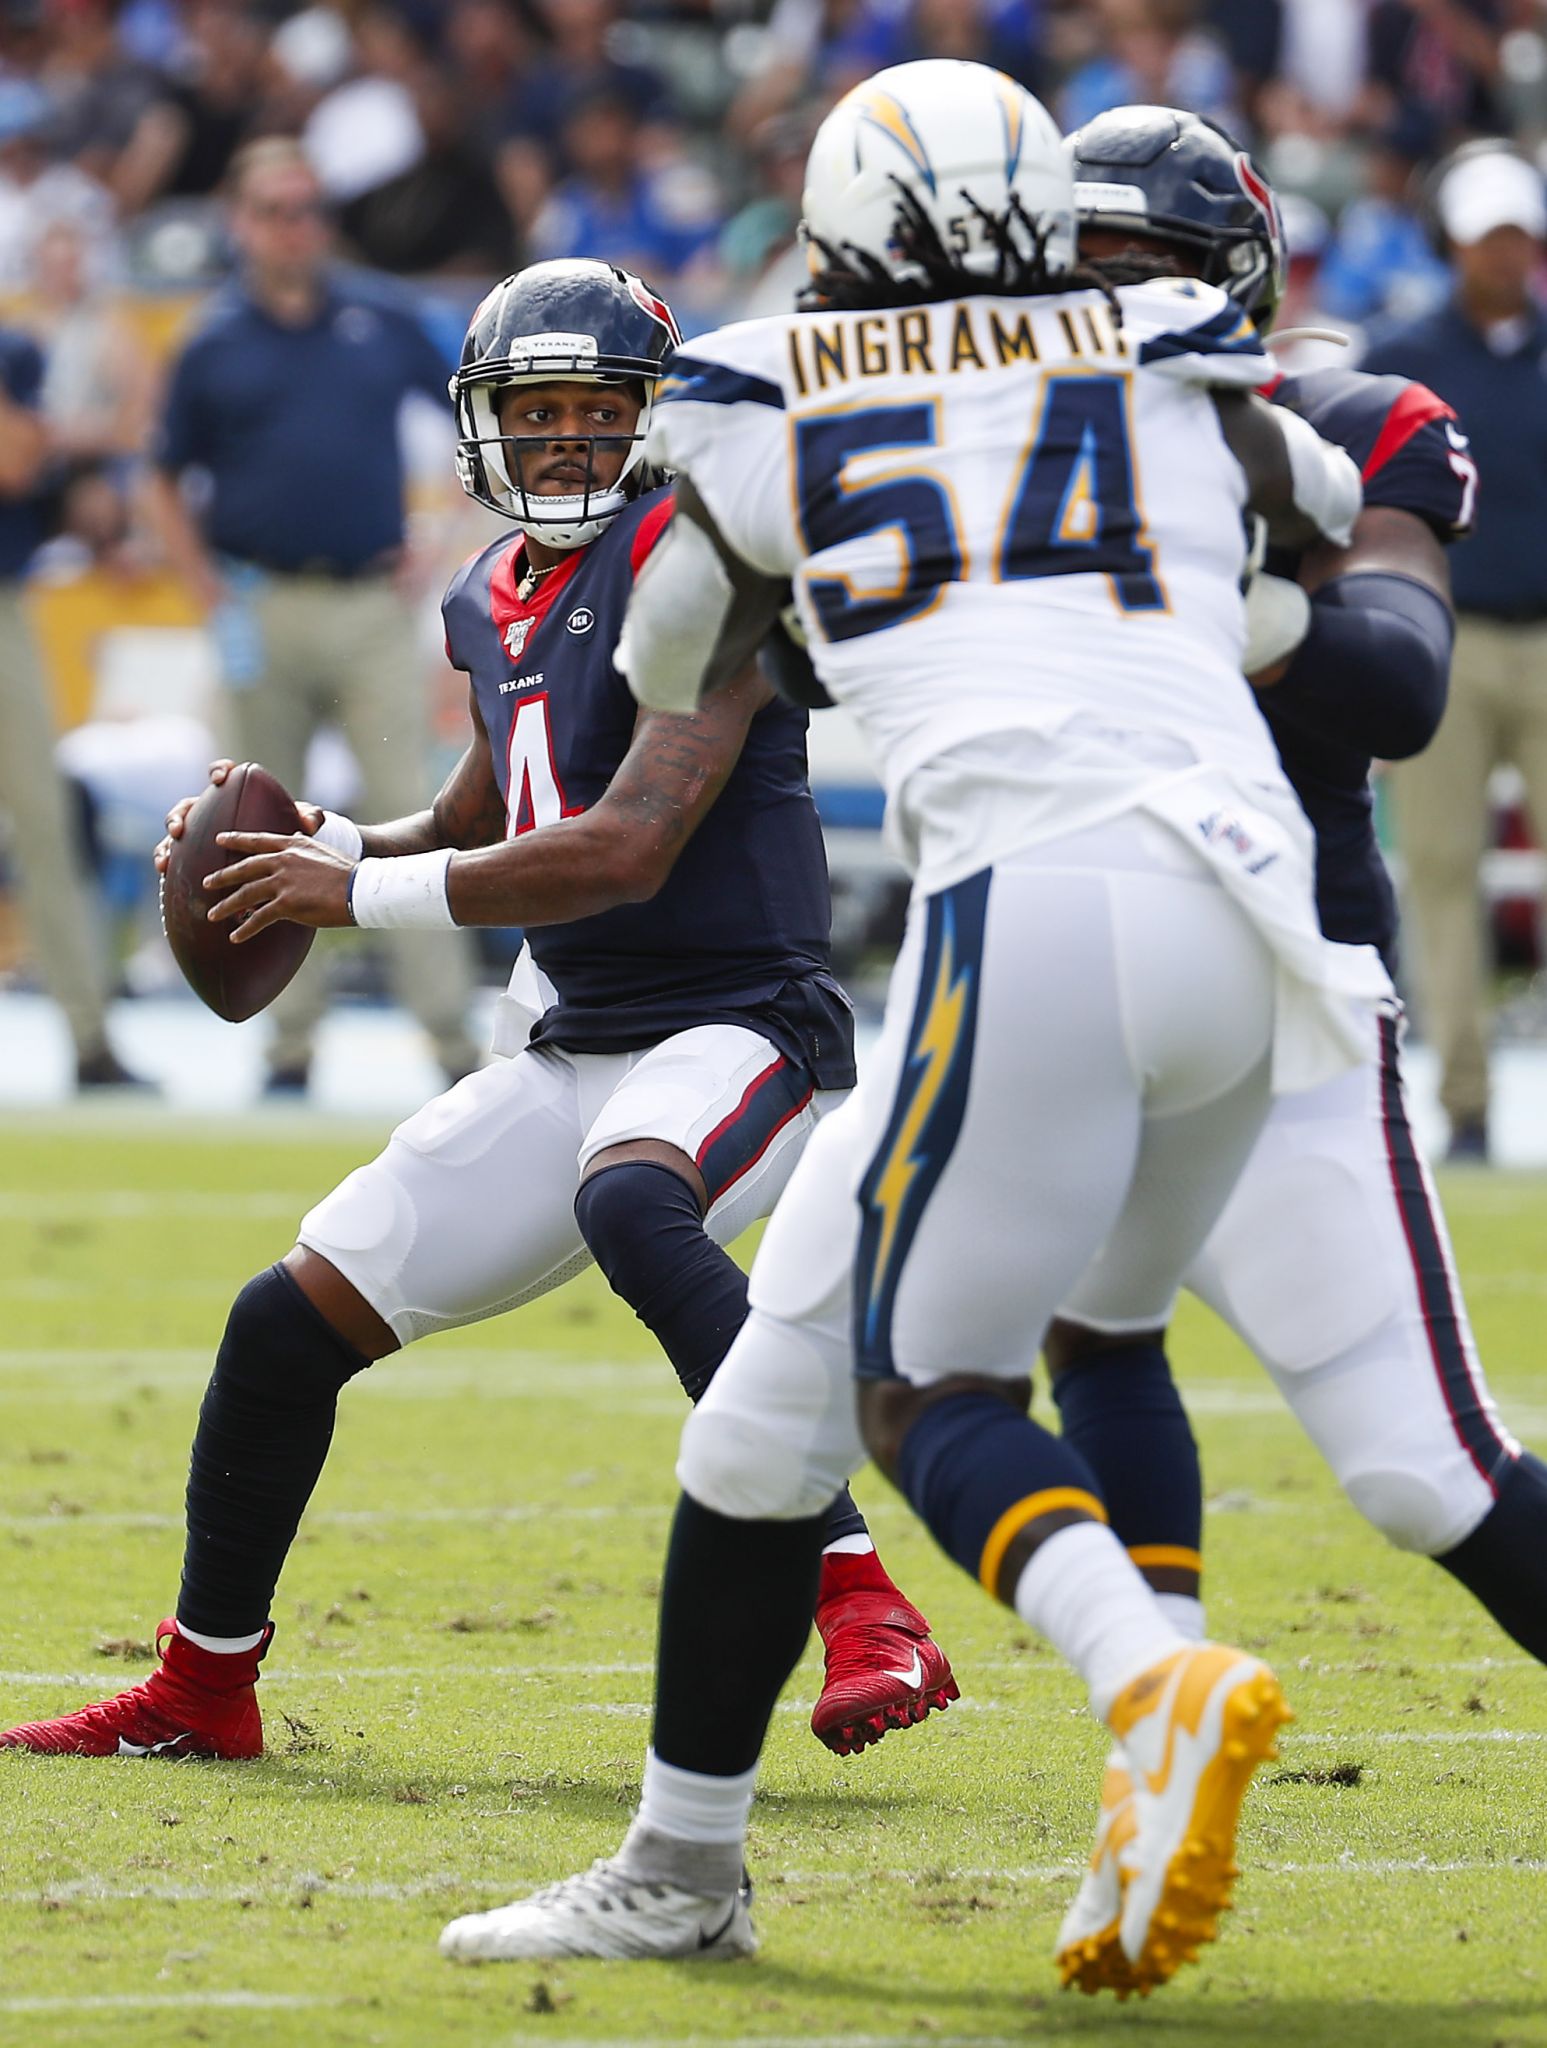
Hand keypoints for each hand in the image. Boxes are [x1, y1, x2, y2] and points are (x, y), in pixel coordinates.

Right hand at [153, 761, 325, 874]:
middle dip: (179, 815)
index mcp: (233, 794)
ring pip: (173, 833)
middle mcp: (210, 809)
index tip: (220, 778)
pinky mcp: (191, 852)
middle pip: (187, 806)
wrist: (278, 857)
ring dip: (166, 843)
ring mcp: (197, 831)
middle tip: (180, 829)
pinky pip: (173, 854)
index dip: (218, 770)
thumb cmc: (286, 831)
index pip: (222, 773)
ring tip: (165, 858)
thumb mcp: (299, 824)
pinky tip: (163, 873)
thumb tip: (311, 821)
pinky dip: (166, 860)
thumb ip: (308, 817)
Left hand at [203, 831, 356, 939]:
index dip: (236, 839)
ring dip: (226, 906)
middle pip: (244, 868)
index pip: (258, 841)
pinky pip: (259, 918)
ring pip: (245, 894)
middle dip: (222, 876)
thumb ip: (306, 848)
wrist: (361, 889)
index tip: (219, 839)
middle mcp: (284, 861)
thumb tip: (297, 841)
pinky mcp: (287, 904)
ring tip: (213, 915)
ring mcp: (283, 882)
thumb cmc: (349, 873)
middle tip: (206, 882)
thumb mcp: (324, 851)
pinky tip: (236, 937)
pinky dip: (245, 929)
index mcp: (293, 846)